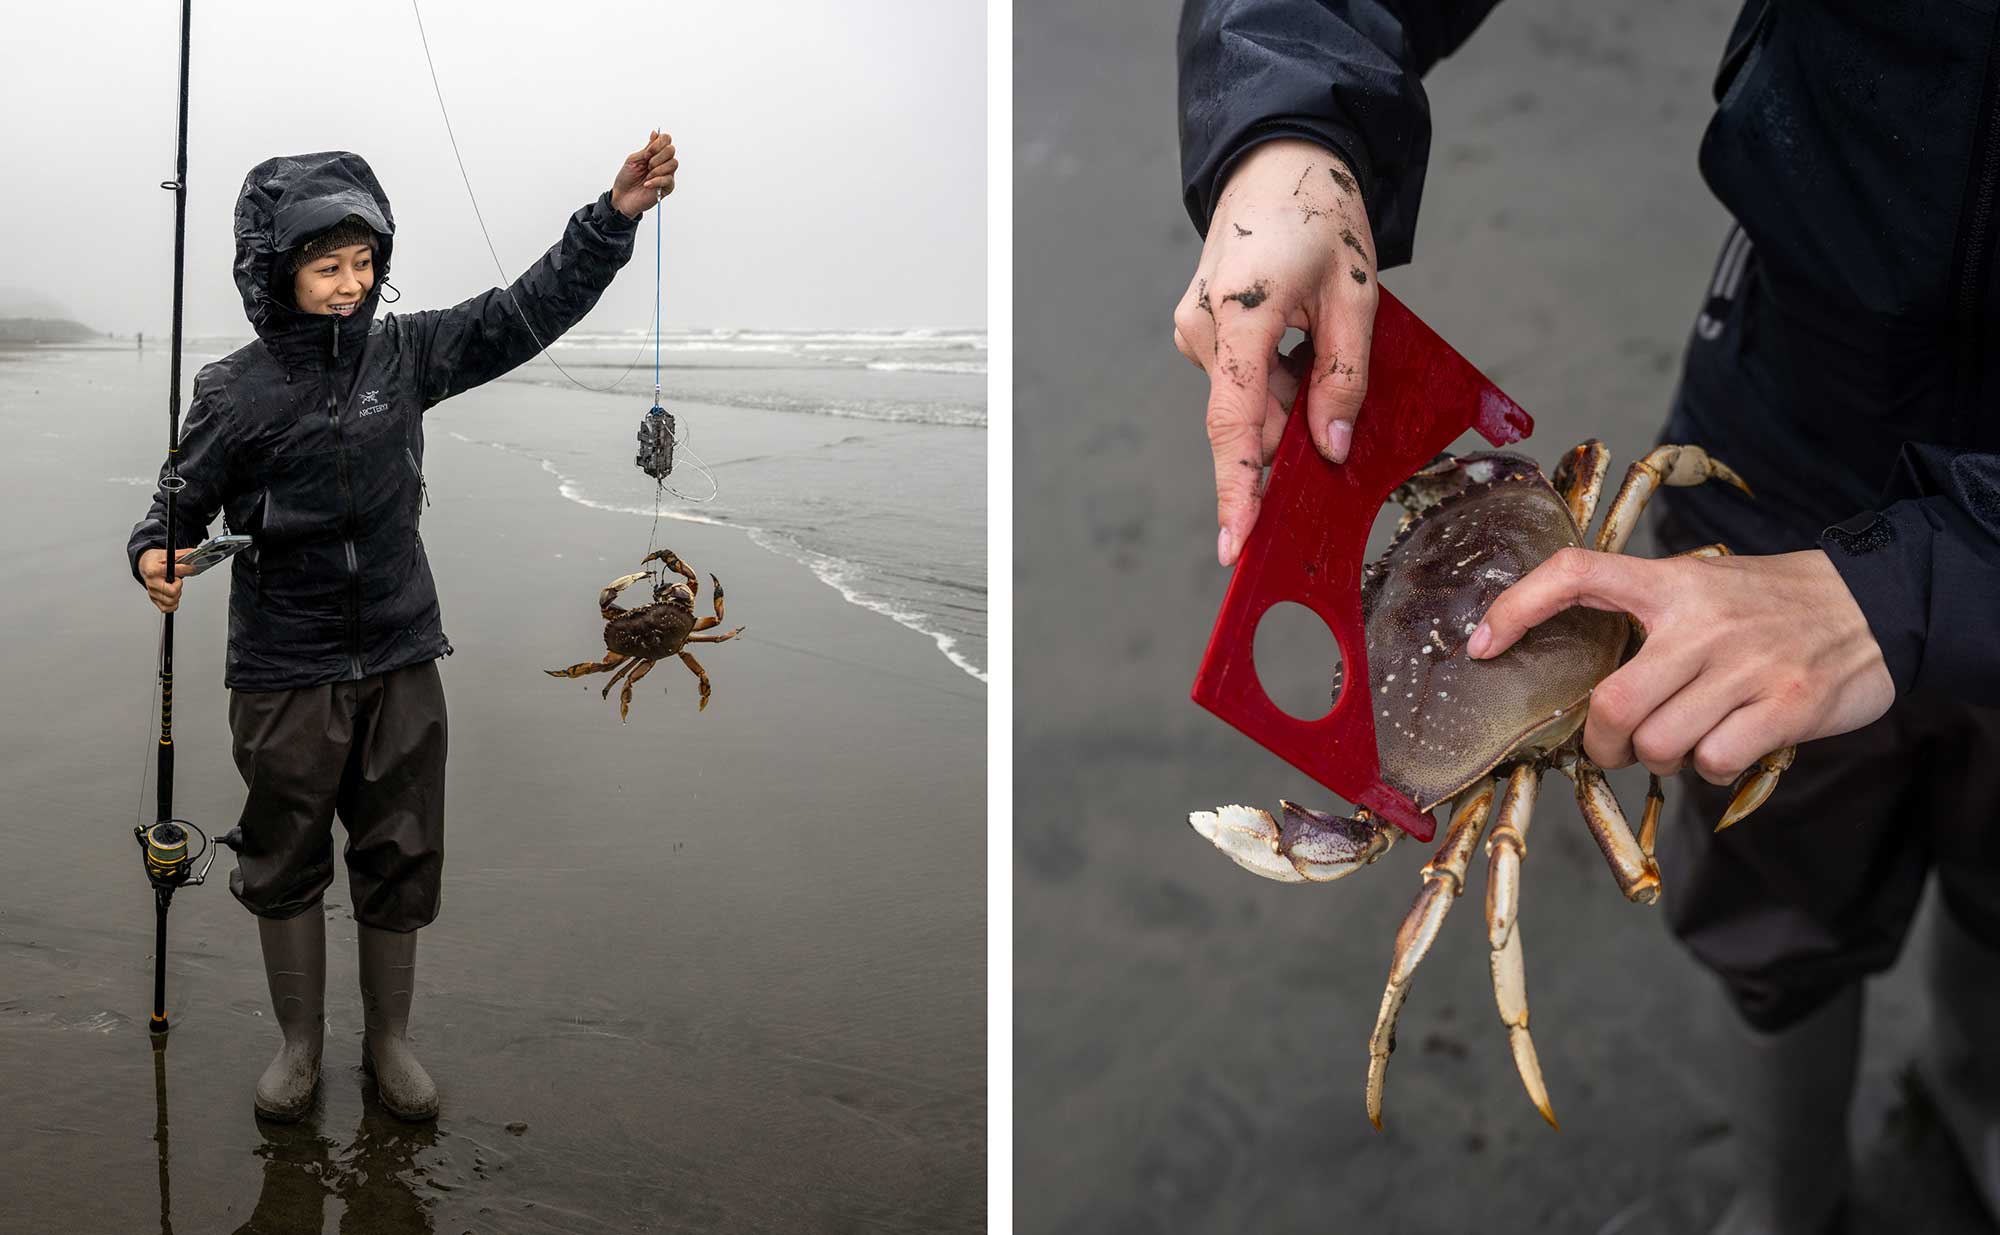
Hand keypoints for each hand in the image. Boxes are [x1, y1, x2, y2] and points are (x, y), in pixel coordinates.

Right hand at [139, 547, 201, 613]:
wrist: (144, 565)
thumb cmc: (154, 560)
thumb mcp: (167, 553)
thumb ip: (182, 554)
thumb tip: (194, 553)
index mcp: (153, 570)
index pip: (175, 572)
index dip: (187, 569)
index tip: (192, 567)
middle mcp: (152, 583)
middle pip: (173, 592)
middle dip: (179, 585)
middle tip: (177, 580)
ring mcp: (152, 592)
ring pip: (171, 601)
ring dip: (177, 595)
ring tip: (174, 587)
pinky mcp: (154, 599)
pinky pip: (166, 608)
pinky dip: (173, 604)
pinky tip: (173, 596)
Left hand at [611, 131, 678, 219]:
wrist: (622, 196)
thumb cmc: (627, 178)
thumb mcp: (634, 159)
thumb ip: (647, 147)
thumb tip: (656, 132)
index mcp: (656, 153)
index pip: (666, 139)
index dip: (657, 144)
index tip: (646, 154)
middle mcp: (663, 162)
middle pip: (671, 150)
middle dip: (657, 156)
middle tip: (647, 165)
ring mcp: (667, 174)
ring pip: (673, 163)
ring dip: (657, 169)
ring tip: (647, 176)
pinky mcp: (667, 187)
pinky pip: (668, 179)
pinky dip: (655, 180)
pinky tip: (646, 184)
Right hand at [1173, 139, 1379, 565]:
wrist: (1280, 161)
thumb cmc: (1320, 216)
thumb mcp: (1354, 296)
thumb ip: (1344, 378)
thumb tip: (1331, 449)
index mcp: (1240, 317)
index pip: (1234, 424)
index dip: (1238, 491)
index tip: (1238, 543)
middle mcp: (1202, 330)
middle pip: (1246, 421)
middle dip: (1287, 443)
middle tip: (1332, 441)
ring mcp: (1196, 330)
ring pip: (1246, 403)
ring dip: (1287, 405)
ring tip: (1321, 350)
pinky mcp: (1201, 329)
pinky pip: (1241, 381)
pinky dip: (1274, 386)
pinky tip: (1300, 349)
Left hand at [1468, 548, 1895, 782]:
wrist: (1876, 607)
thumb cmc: (1771, 604)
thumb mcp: (1702, 585)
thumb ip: (1644, 618)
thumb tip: (1582, 682)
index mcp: (1671, 583)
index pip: (1575, 574)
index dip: (1517, 606)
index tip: (1482, 644)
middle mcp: (1702, 622)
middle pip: (1613, 706)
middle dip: (1602, 744)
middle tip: (1614, 746)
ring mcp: (1745, 665)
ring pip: (1660, 744)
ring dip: (1660, 758)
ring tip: (1686, 738)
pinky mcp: (1786, 706)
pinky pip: (1714, 762)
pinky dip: (1710, 768)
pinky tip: (1728, 745)